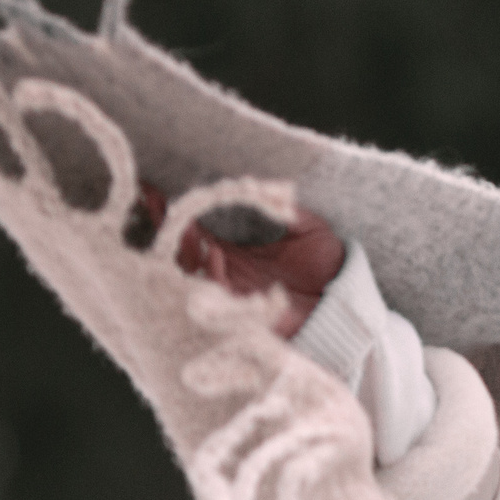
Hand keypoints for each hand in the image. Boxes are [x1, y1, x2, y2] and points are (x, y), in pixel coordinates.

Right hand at [139, 183, 346, 337]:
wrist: (347, 300)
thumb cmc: (327, 265)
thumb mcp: (306, 227)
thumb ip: (282, 207)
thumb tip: (263, 186)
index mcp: (233, 254)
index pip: (193, 232)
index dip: (171, 213)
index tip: (152, 189)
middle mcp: (226, 274)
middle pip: (181, 254)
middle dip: (166, 230)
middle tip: (161, 205)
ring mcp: (231, 294)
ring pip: (190, 275)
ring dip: (186, 250)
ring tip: (190, 228)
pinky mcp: (242, 314)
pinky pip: (215, 297)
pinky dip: (211, 274)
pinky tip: (215, 253)